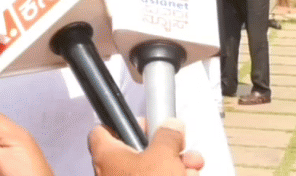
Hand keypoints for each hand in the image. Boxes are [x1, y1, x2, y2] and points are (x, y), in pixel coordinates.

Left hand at [89, 118, 204, 175]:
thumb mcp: (163, 154)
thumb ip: (167, 135)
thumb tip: (171, 125)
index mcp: (107, 154)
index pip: (104, 131)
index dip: (124, 124)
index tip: (147, 124)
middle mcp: (112, 171)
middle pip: (138, 151)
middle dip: (166, 148)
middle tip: (181, 148)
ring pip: (153, 169)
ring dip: (176, 165)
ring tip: (192, 166)